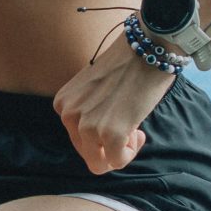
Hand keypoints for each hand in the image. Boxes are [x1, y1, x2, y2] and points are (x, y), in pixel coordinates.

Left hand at [53, 27, 175, 172]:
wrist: (147, 48)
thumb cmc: (127, 65)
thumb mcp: (93, 90)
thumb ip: (88, 112)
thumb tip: (98, 142)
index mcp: (63, 104)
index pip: (76, 139)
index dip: (99, 135)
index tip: (116, 119)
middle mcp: (69, 114)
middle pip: (86, 153)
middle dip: (109, 147)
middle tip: (129, 129)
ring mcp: (87, 125)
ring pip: (99, 163)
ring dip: (120, 150)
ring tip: (134, 129)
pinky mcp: (109, 133)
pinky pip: (116, 162)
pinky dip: (129, 153)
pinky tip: (138, 132)